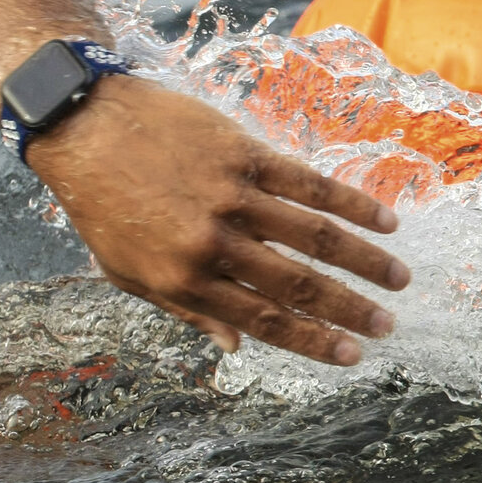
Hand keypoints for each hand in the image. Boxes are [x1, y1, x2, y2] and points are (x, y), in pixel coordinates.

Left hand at [27, 76, 408, 364]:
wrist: (83, 127)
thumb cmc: (99, 204)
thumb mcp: (125, 271)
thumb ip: (183, 309)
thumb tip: (234, 345)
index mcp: (182, 278)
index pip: (263, 320)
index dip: (313, 341)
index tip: (350, 355)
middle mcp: (212, 243)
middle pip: (297, 285)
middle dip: (349, 311)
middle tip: (386, 326)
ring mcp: (231, 197)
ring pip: (315, 237)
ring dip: (364, 262)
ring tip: (398, 281)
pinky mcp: (243, 155)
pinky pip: (309, 184)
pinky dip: (352, 203)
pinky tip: (384, 221)